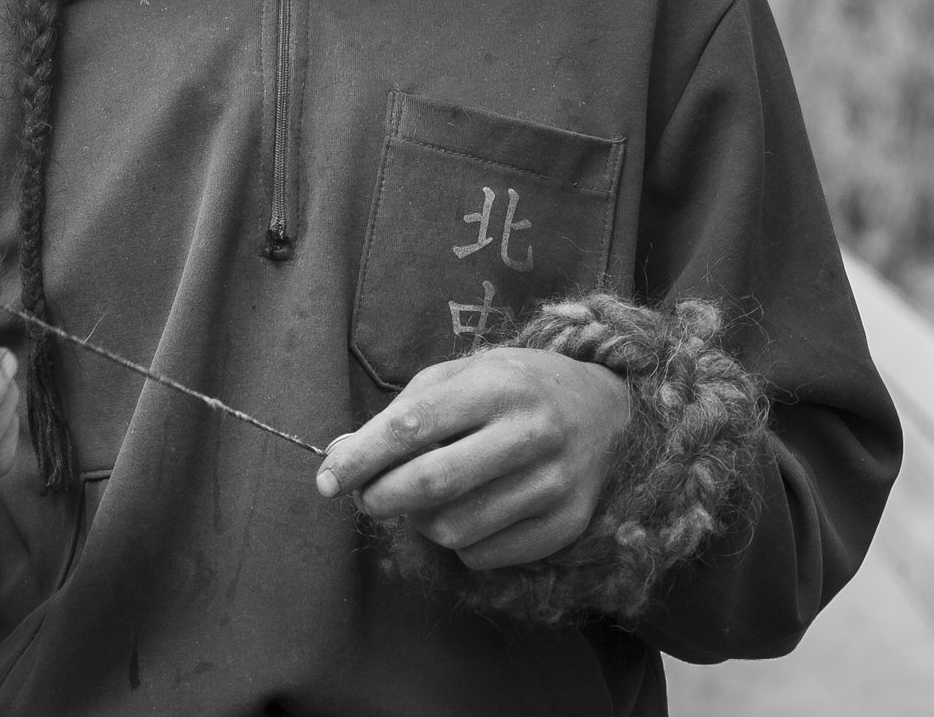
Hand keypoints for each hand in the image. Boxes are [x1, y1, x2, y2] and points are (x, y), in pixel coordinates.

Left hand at [315, 348, 631, 569]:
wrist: (607, 412)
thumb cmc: (515, 387)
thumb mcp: (460, 377)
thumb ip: (400, 414)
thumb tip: (339, 457)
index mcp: (496, 386)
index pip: (412, 427)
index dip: (360, 459)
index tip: (326, 480)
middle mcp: (530, 434)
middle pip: (430, 485)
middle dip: (380, 498)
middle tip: (367, 498)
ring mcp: (553, 484)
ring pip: (454, 529)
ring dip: (419, 523)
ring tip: (424, 500)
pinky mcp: (566, 525)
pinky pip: (484, 555)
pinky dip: (459, 543)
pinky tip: (467, 513)